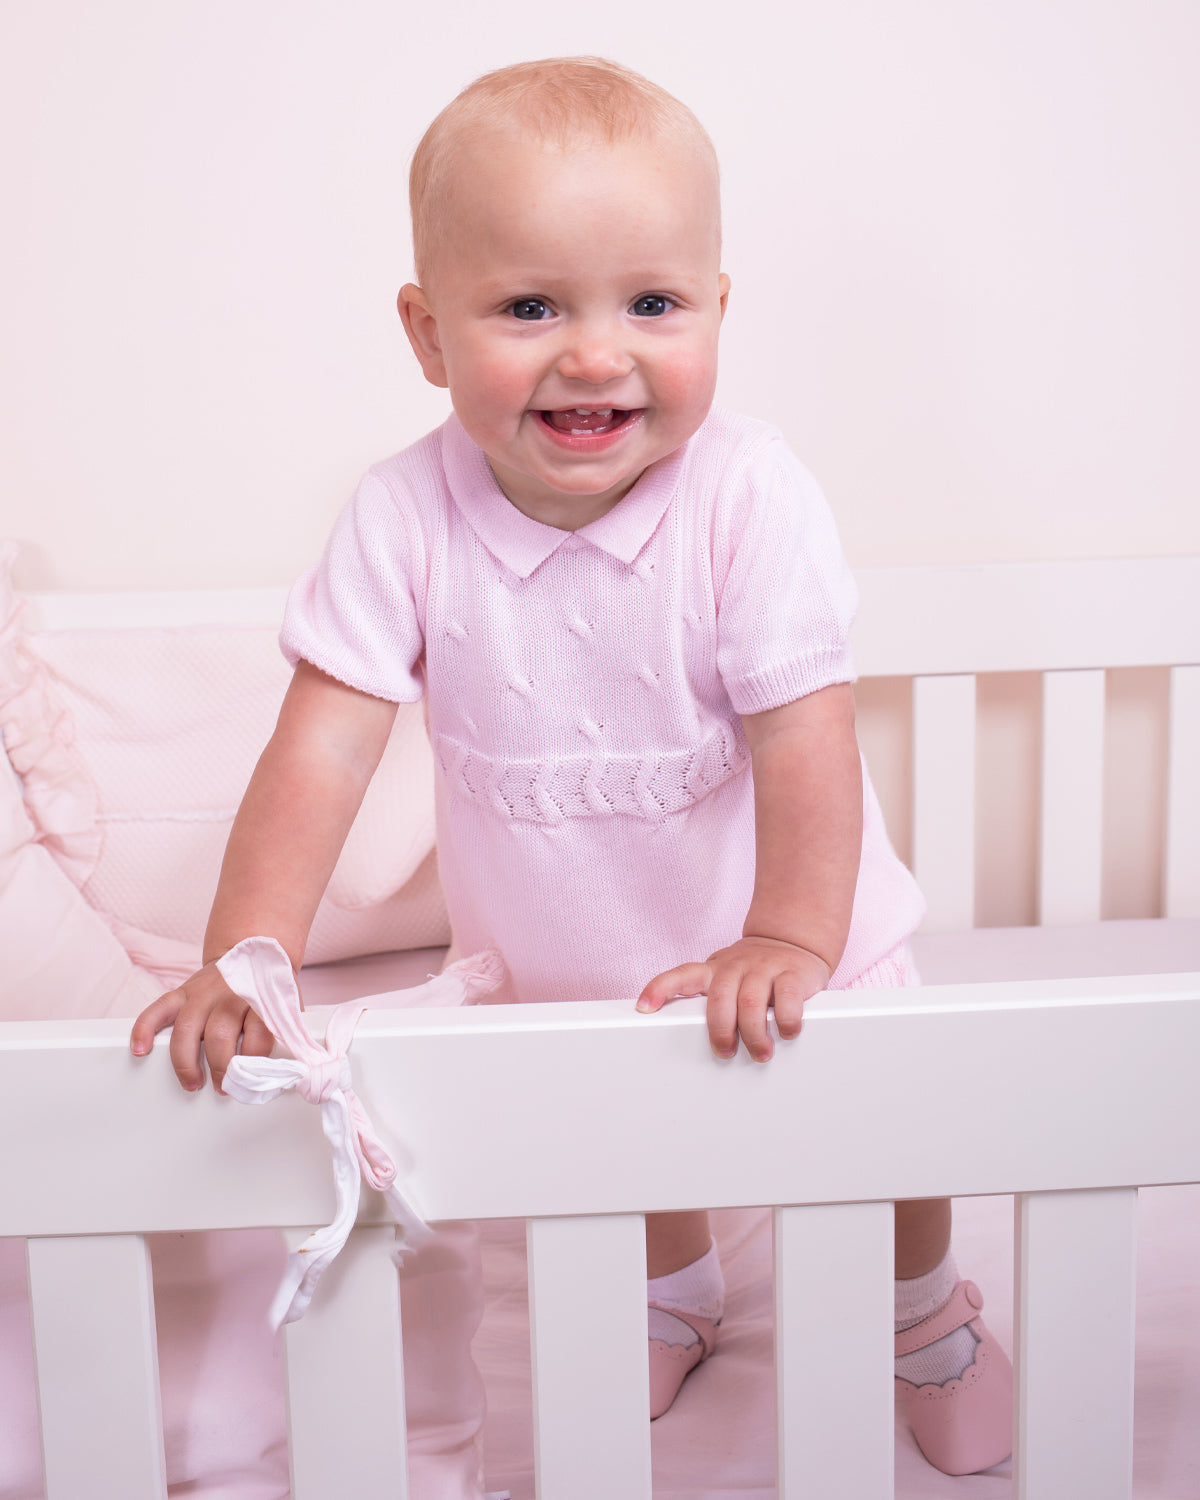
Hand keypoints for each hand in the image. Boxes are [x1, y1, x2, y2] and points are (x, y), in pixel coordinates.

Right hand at [129, 960, 276, 1092]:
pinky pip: (158, 1008)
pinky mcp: (183, 990)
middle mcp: (230, 994)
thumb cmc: (269, 989)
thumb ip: (286, 1032)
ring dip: (186, 1061)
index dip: (255, 1064)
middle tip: (223, 1087)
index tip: (254, 1081)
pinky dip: (145, 1028)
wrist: (255, 951)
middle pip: (220, 1035)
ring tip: (193, 1082)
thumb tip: (293, 1067)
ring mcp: (203, 992)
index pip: (258, 1036)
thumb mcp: (286, 1006)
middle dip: (220, 1068)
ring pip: (188, 1028)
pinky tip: (141, 1049)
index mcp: (261, 1000)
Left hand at [636, 937, 831, 1062]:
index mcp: (714, 969)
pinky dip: (786, 1021)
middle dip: (720, 1030)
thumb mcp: (726, 976)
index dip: (660, 989)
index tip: (643, 1008)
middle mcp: (736, 966)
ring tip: (760, 1052)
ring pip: (751, 1002)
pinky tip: (787, 1031)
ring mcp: (764, 968)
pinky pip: (786, 999)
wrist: (793, 941)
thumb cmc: (754, 971)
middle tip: (725, 1052)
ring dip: (753, 1034)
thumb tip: (690, 1044)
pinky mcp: (793, 973)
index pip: (681, 975)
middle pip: (719, 999)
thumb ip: (712, 1000)